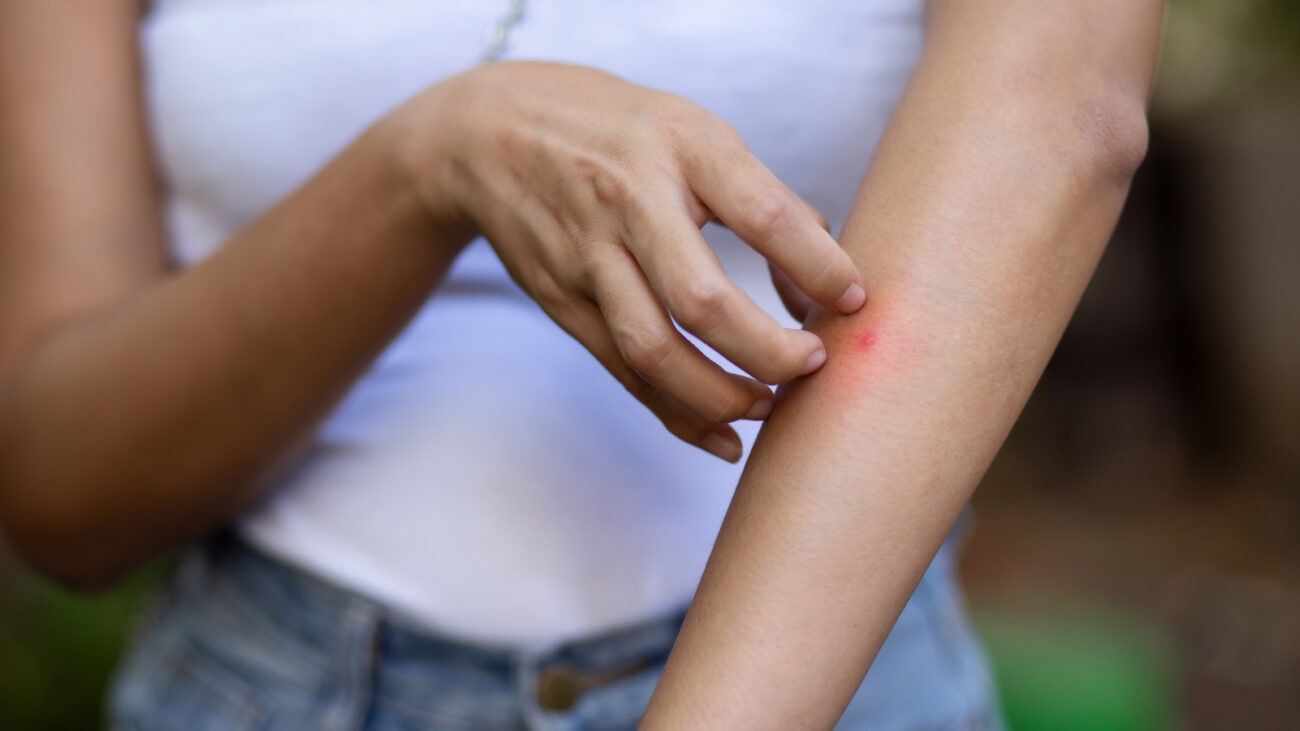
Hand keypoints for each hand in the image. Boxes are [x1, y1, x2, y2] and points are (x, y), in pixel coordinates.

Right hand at [396, 61, 864, 460]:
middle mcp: (629, 204)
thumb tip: (826, 282)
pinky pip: (626, 373)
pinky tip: (723, 438)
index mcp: (680, 148)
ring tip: (771, 405)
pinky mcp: (565, 303)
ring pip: (656, 352)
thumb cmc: (616, 130)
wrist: (488, 135)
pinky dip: (678, 416)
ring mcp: (588, 260)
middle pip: (702, 302)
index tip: (855, 300)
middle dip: (768, 352)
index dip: (818, 265)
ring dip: (722, 397)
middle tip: (812, 365)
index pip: (762, 215)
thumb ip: (762, 197)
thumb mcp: (693, 130)